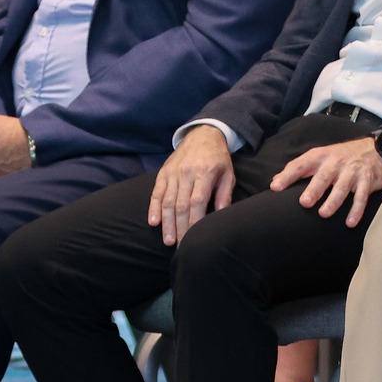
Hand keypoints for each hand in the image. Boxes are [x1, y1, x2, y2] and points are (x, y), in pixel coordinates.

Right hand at [148, 125, 236, 244]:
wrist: (203, 135)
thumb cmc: (219, 159)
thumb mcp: (228, 175)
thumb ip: (224, 195)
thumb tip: (221, 217)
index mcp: (205, 174)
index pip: (197, 202)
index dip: (194, 222)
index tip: (194, 238)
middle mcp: (186, 173)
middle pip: (181, 205)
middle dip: (180, 228)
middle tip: (180, 246)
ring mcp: (173, 173)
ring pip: (167, 201)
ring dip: (167, 223)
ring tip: (168, 240)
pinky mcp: (163, 172)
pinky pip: (156, 192)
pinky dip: (153, 208)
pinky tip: (153, 222)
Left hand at [271, 137, 381, 227]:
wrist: (375, 149)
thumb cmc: (341, 157)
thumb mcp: (320, 156)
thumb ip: (299, 168)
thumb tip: (274, 182)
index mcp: (320, 157)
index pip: (301, 165)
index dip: (287, 175)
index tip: (275, 187)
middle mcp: (336, 163)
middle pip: (323, 177)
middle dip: (314, 190)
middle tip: (305, 202)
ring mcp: (352, 172)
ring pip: (342, 187)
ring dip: (334, 201)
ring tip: (324, 214)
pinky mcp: (367, 180)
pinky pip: (362, 197)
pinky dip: (357, 210)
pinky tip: (350, 222)